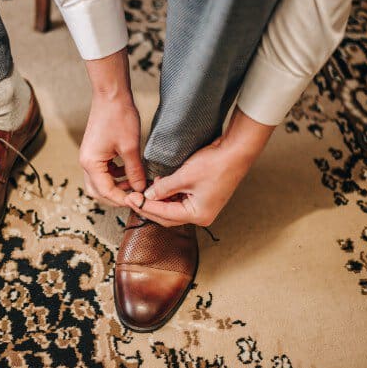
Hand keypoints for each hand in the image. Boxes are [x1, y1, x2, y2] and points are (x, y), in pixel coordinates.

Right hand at [79, 48, 145, 206]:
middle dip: (116, 197)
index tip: (138, 201)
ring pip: (100, 182)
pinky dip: (114, 176)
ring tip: (135, 185)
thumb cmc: (119, 117)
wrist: (111, 94)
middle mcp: (86, 162)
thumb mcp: (131, 147)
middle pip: (98, 191)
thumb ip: (135, 171)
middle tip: (134, 198)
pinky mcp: (94, 151)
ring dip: (115, 187)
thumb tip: (140, 189)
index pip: (105, 192)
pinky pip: (102, 171)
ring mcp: (89, 156)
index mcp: (91, 163)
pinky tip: (128, 172)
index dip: (123, 199)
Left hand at [124, 107, 274, 225]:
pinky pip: (180, 200)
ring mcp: (202, 206)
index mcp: (198, 215)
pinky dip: (168, 194)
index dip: (145, 206)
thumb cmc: (215, 164)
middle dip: (149, 206)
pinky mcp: (202, 197)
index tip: (131, 199)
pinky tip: (159, 185)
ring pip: (172, 208)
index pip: (164, 215)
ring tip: (144, 189)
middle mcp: (201, 215)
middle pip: (167, 216)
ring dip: (158, 200)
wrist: (236, 151)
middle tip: (132, 197)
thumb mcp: (184, 176)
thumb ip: (164, 188)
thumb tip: (148, 195)